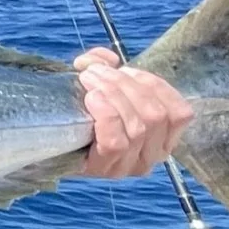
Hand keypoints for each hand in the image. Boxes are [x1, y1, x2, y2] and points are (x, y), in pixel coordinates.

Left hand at [73, 47, 193, 178]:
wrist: (49, 140)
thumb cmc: (83, 112)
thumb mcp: (101, 85)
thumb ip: (104, 65)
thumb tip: (107, 58)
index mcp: (164, 135)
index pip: (179, 112)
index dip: (154, 84)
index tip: (125, 69)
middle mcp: (153, 155)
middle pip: (155, 116)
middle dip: (125, 85)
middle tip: (96, 72)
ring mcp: (129, 166)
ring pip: (138, 128)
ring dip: (113, 94)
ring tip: (88, 79)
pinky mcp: (106, 169)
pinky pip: (115, 142)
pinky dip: (106, 114)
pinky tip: (91, 99)